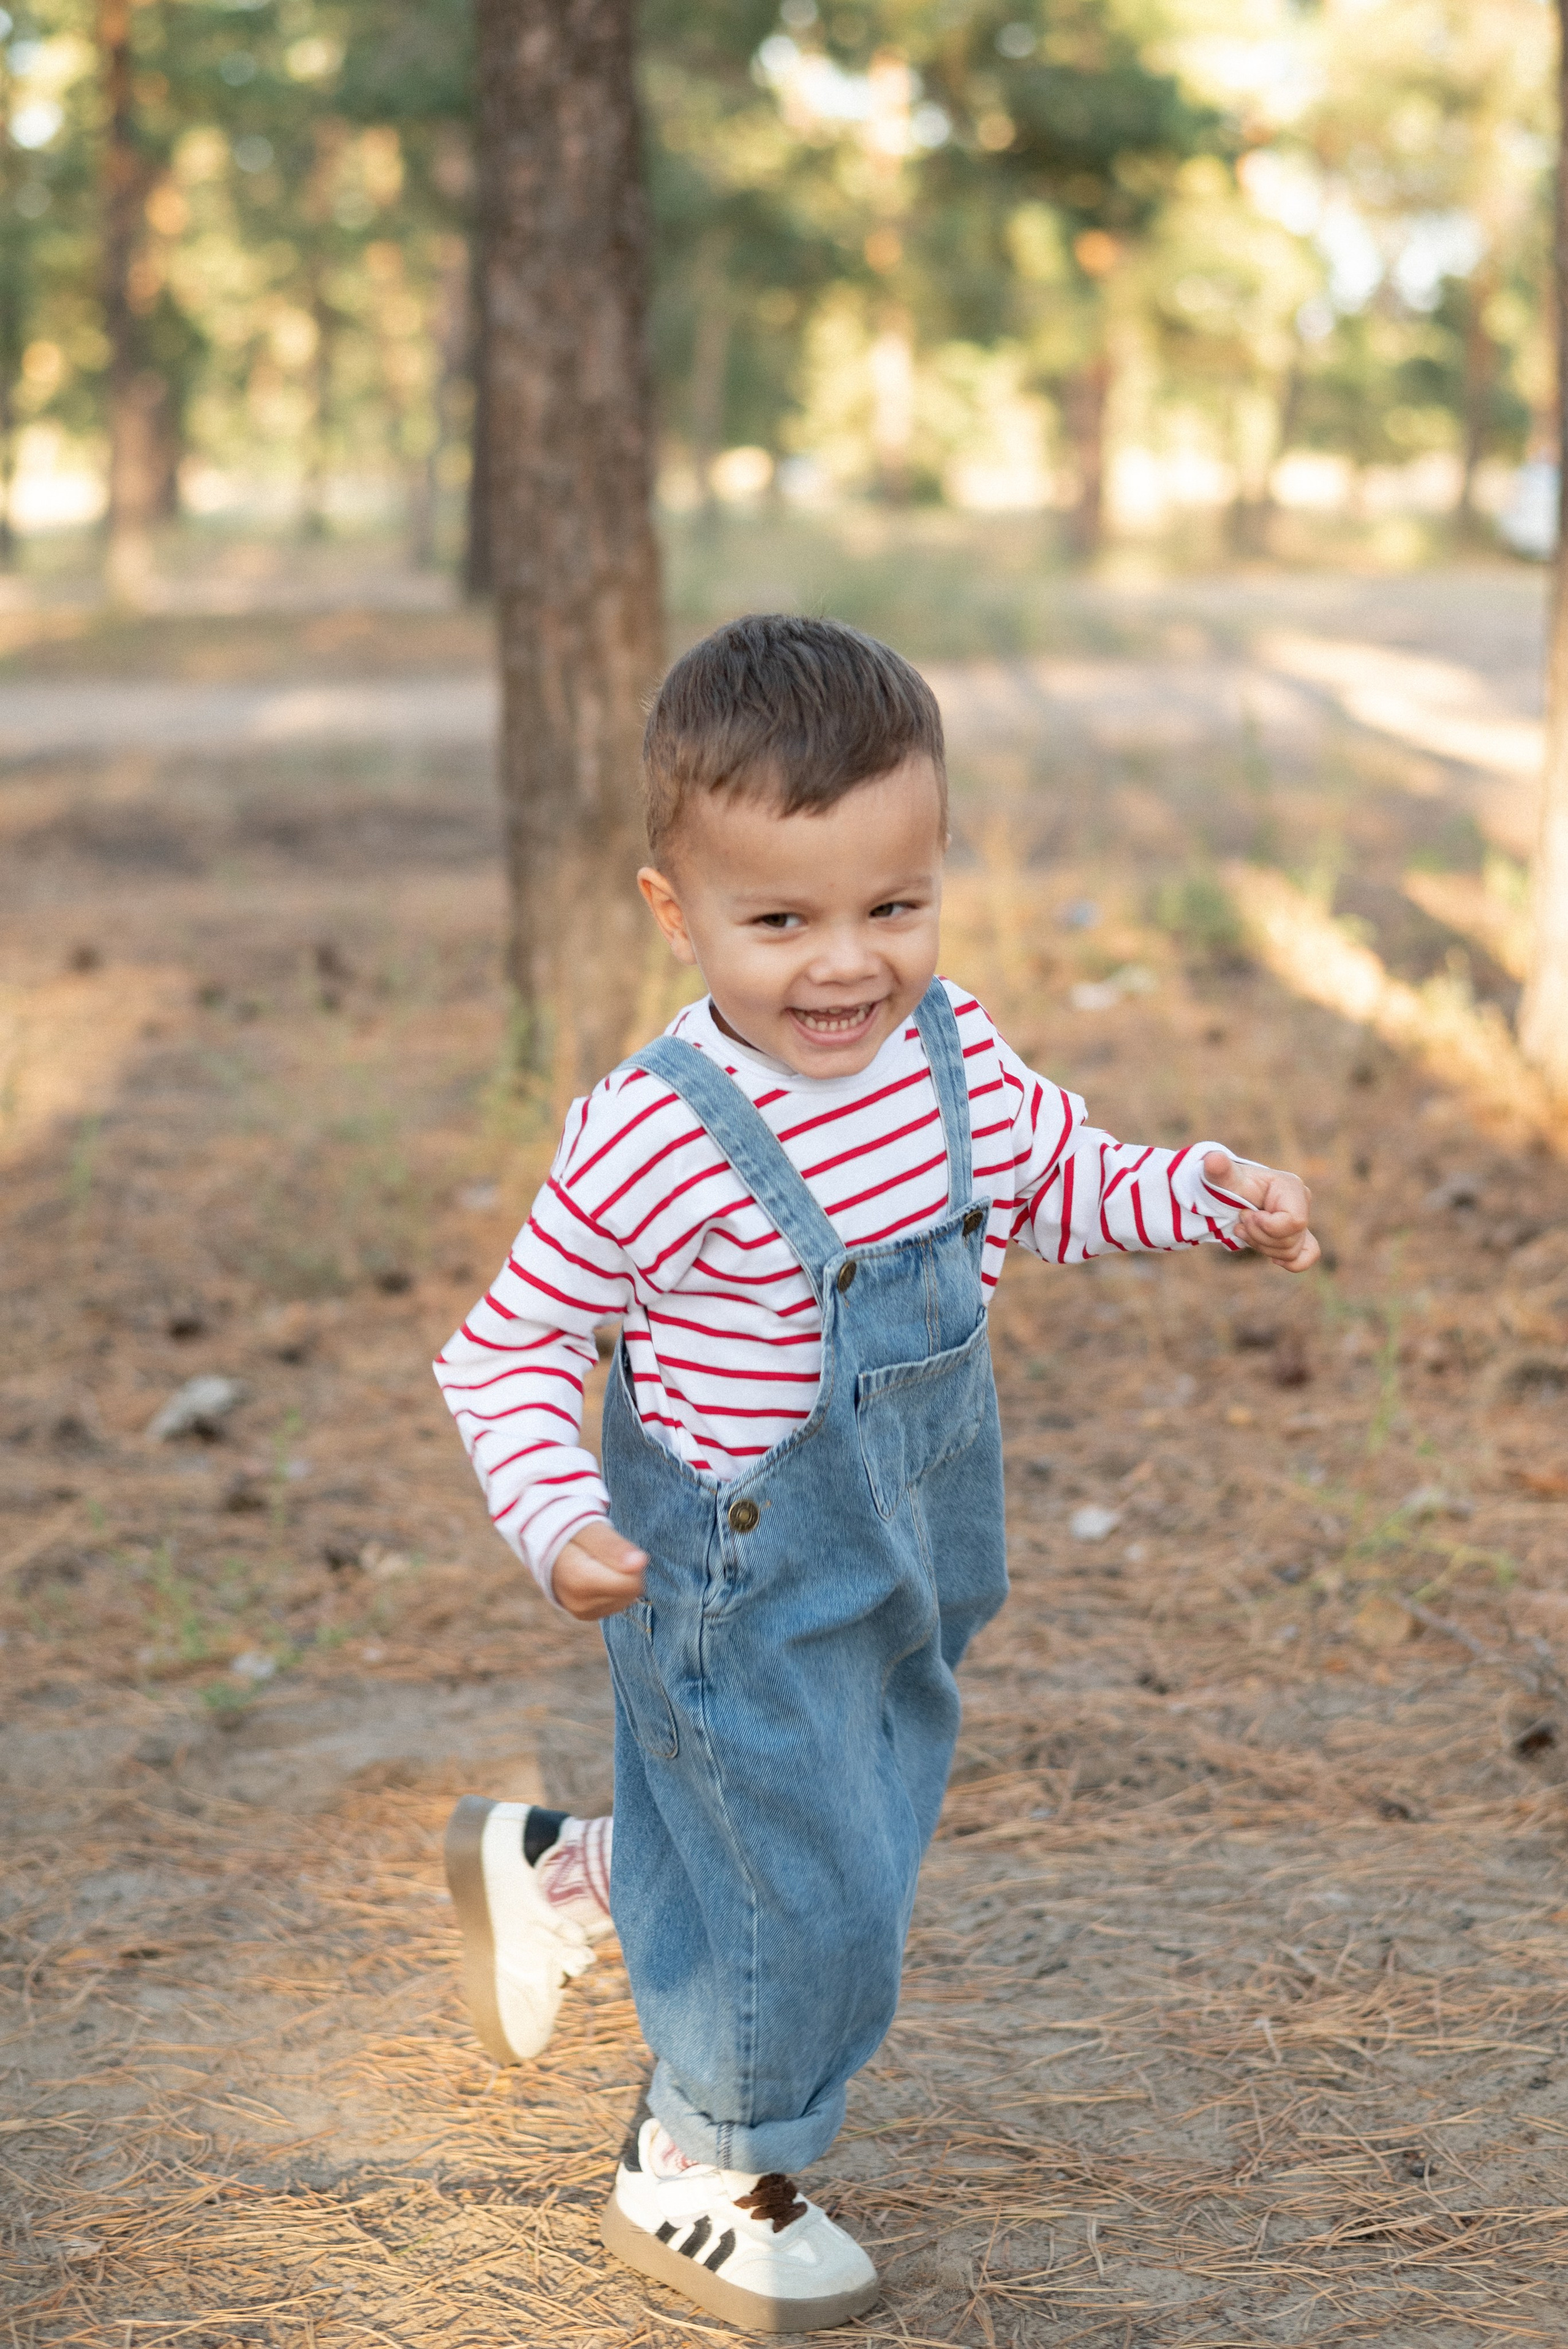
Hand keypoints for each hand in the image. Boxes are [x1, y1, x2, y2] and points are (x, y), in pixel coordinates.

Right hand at [551, 1519, 647, 1620]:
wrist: (547, 1549)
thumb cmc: (571, 1534)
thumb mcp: (589, 1529)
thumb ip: (612, 1545)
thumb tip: (640, 1562)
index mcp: (579, 1581)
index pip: (631, 1583)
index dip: (631, 1561)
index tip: (613, 1546)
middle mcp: (579, 1603)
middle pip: (632, 1591)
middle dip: (627, 1570)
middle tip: (605, 1553)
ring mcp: (583, 1613)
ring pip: (628, 1598)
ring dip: (621, 1578)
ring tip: (599, 1562)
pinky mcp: (587, 1615)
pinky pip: (618, 1603)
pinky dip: (614, 1588)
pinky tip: (598, 1575)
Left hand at [1203, 1152, 1320, 1273]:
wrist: (1226, 1195)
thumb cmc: (1227, 1184)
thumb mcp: (1222, 1178)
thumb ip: (1218, 1168)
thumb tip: (1213, 1159)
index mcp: (1291, 1186)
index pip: (1294, 1221)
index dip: (1266, 1226)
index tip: (1244, 1214)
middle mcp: (1302, 1203)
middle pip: (1290, 1240)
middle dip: (1258, 1237)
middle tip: (1239, 1222)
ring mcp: (1301, 1221)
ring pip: (1291, 1252)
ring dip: (1262, 1247)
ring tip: (1244, 1231)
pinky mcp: (1298, 1236)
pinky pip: (1306, 1257)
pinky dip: (1289, 1262)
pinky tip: (1271, 1257)